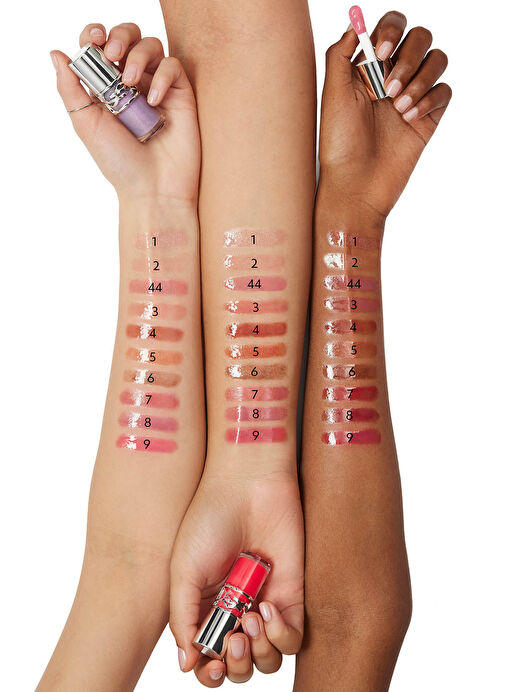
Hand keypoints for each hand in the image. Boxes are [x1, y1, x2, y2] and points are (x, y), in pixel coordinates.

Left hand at [51, 22, 199, 201]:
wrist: (153, 189)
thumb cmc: (120, 163)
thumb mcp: (86, 124)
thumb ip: (70, 89)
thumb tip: (56, 53)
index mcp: (107, 88)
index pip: (100, 47)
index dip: (95, 35)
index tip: (92, 41)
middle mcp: (133, 84)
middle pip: (128, 37)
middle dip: (119, 37)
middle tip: (112, 56)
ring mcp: (158, 88)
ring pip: (151, 46)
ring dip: (138, 55)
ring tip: (131, 82)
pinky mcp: (181, 96)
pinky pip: (173, 67)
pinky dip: (162, 77)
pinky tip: (154, 101)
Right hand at [169, 468, 303, 686]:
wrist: (248, 485)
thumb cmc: (210, 520)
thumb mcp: (183, 570)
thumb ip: (183, 617)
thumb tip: (186, 664)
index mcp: (206, 608)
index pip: (207, 659)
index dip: (209, 672)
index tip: (212, 665)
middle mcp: (235, 611)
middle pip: (240, 666)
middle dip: (236, 665)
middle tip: (233, 639)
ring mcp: (264, 603)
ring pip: (268, 660)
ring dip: (258, 652)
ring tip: (249, 617)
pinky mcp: (292, 594)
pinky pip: (294, 638)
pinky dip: (281, 635)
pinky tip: (268, 609)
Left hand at [320, 11, 451, 220]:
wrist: (355, 187)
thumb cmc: (339, 146)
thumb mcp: (332, 96)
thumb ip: (340, 55)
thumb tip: (355, 25)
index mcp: (366, 68)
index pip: (389, 29)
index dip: (389, 31)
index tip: (380, 54)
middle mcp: (390, 78)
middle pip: (418, 38)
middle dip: (408, 56)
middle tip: (390, 88)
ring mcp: (411, 97)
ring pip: (436, 60)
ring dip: (421, 78)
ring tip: (399, 107)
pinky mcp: (428, 118)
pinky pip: (444, 91)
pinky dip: (431, 98)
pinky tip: (410, 118)